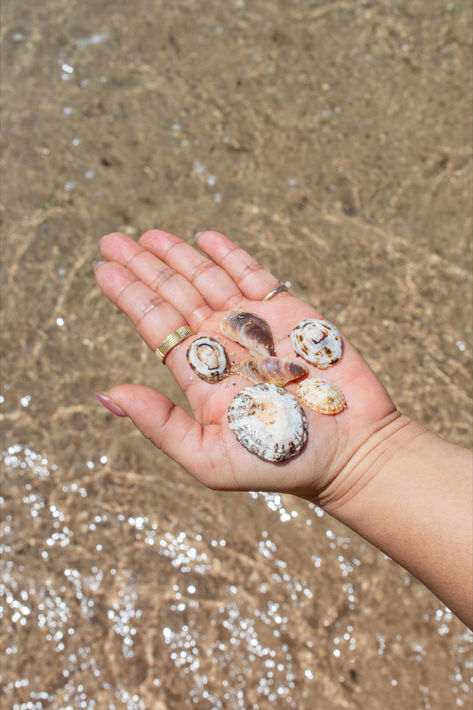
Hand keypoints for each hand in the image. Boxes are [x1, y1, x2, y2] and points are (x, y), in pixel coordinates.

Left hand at [94, 229, 398, 502]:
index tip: (103, 268)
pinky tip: (205, 238)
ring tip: (149, 235)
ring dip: (178, 256)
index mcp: (200, 376)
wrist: (349, 451)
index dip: (129, 296)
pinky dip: (230, 256)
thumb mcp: (209, 456)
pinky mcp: (291, 314)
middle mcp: (222, 345)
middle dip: (144, 268)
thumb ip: (160, 424)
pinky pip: (254, 276)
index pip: (157, 326)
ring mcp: (255, 327)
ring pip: (208, 280)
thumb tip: (107, 395)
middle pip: (175, 296)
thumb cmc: (279, 461)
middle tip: (112, 240)